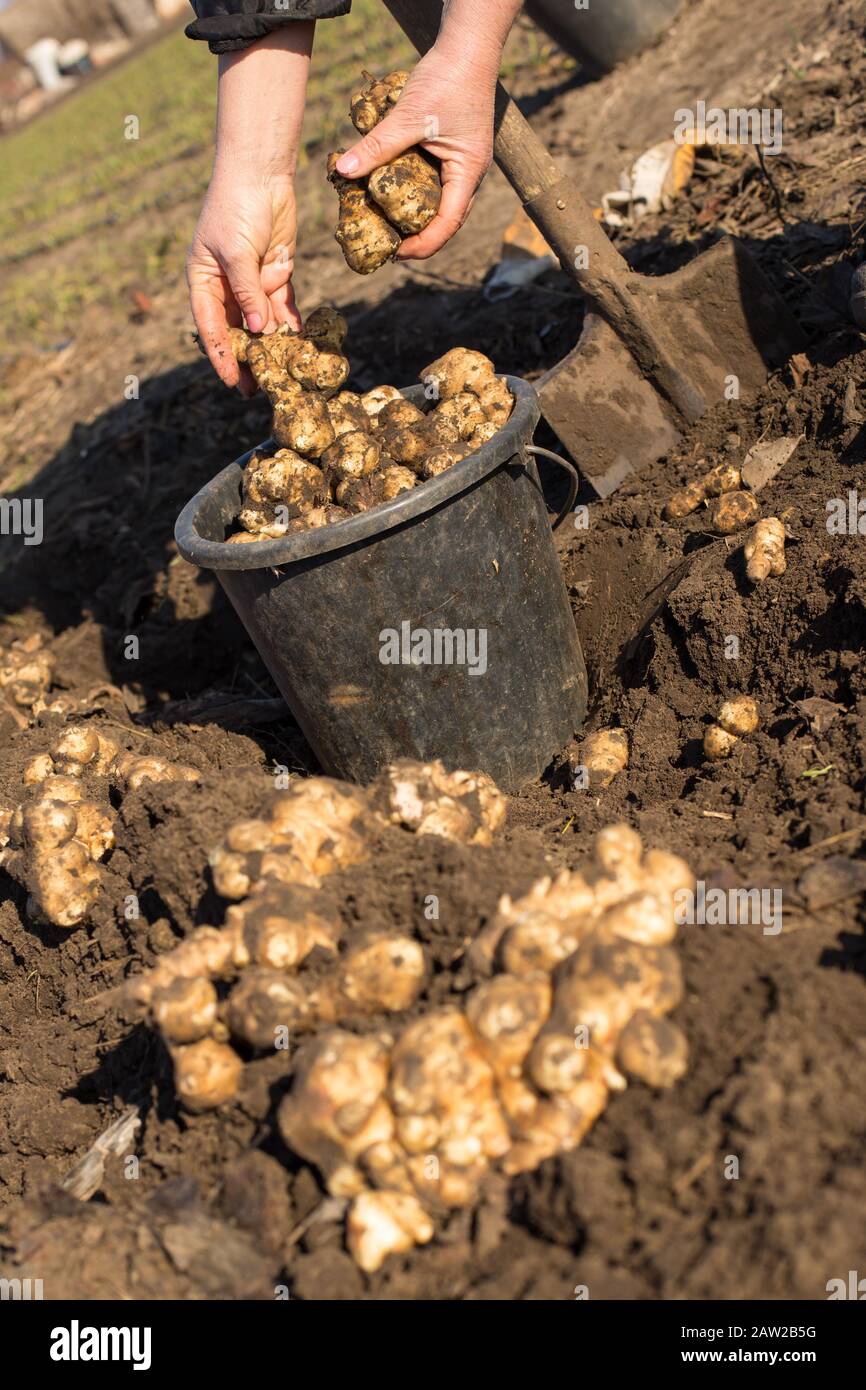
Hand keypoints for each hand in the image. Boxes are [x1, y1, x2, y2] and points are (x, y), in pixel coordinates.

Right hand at [187, 171, 299, 393]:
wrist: (261, 174)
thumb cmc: (236, 208)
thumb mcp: (237, 252)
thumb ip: (248, 291)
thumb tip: (259, 330)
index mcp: (204, 280)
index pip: (210, 326)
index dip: (221, 354)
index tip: (231, 380)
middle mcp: (226, 285)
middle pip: (237, 330)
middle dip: (247, 358)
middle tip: (257, 390)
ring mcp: (253, 281)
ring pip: (262, 322)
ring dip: (271, 346)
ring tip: (281, 374)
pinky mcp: (277, 274)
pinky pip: (283, 307)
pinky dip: (290, 325)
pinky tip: (298, 346)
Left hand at [334, 44, 496, 260]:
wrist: (468, 44)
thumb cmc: (447, 77)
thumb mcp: (408, 116)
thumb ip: (376, 146)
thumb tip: (343, 171)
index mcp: (468, 171)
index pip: (449, 223)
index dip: (424, 245)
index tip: (398, 254)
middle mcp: (471, 172)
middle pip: (448, 219)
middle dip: (421, 237)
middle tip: (392, 247)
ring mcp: (465, 161)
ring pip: (444, 202)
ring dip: (420, 217)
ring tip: (392, 226)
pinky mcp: (456, 149)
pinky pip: (439, 181)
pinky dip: (419, 193)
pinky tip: (397, 191)